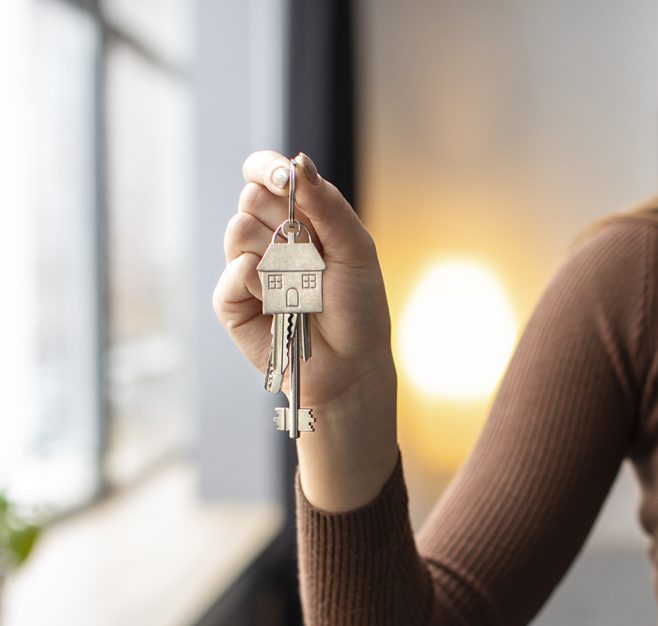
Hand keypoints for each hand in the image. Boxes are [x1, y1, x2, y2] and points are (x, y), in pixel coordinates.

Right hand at [212, 150, 393, 408]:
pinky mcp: (233, 303)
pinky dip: (255, 284)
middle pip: (250, 199)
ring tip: (302, 286)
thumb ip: (328, 205)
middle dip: (280, 220)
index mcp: (300, 218)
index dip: (267, 168)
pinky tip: (278, 304)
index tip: (280, 176)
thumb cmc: (359, 310)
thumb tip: (299, 162)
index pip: (266, 175)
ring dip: (275, 256)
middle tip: (312, 255)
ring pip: (237, 232)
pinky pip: (231, 276)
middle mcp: (270, 238)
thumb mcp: (357, 250)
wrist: (351, 366)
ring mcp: (248, 269)